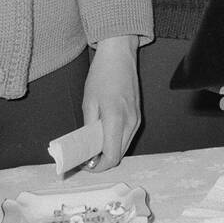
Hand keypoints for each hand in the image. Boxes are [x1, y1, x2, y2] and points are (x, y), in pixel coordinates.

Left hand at [81, 35, 139, 170]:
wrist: (120, 55)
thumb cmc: (102, 75)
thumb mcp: (89, 102)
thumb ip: (89, 127)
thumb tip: (85, 146)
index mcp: (116, 119)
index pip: (112, 156)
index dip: (98, 166)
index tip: (86, 165)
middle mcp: (131, 122)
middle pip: (120, 155)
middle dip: (103, 161)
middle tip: (86, 157)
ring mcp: (137, 119)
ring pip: (125, 147)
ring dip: (110, 152)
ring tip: (93, 146)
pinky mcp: (138, 115)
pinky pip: (128, 136)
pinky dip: (116, 142)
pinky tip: (104, 135)